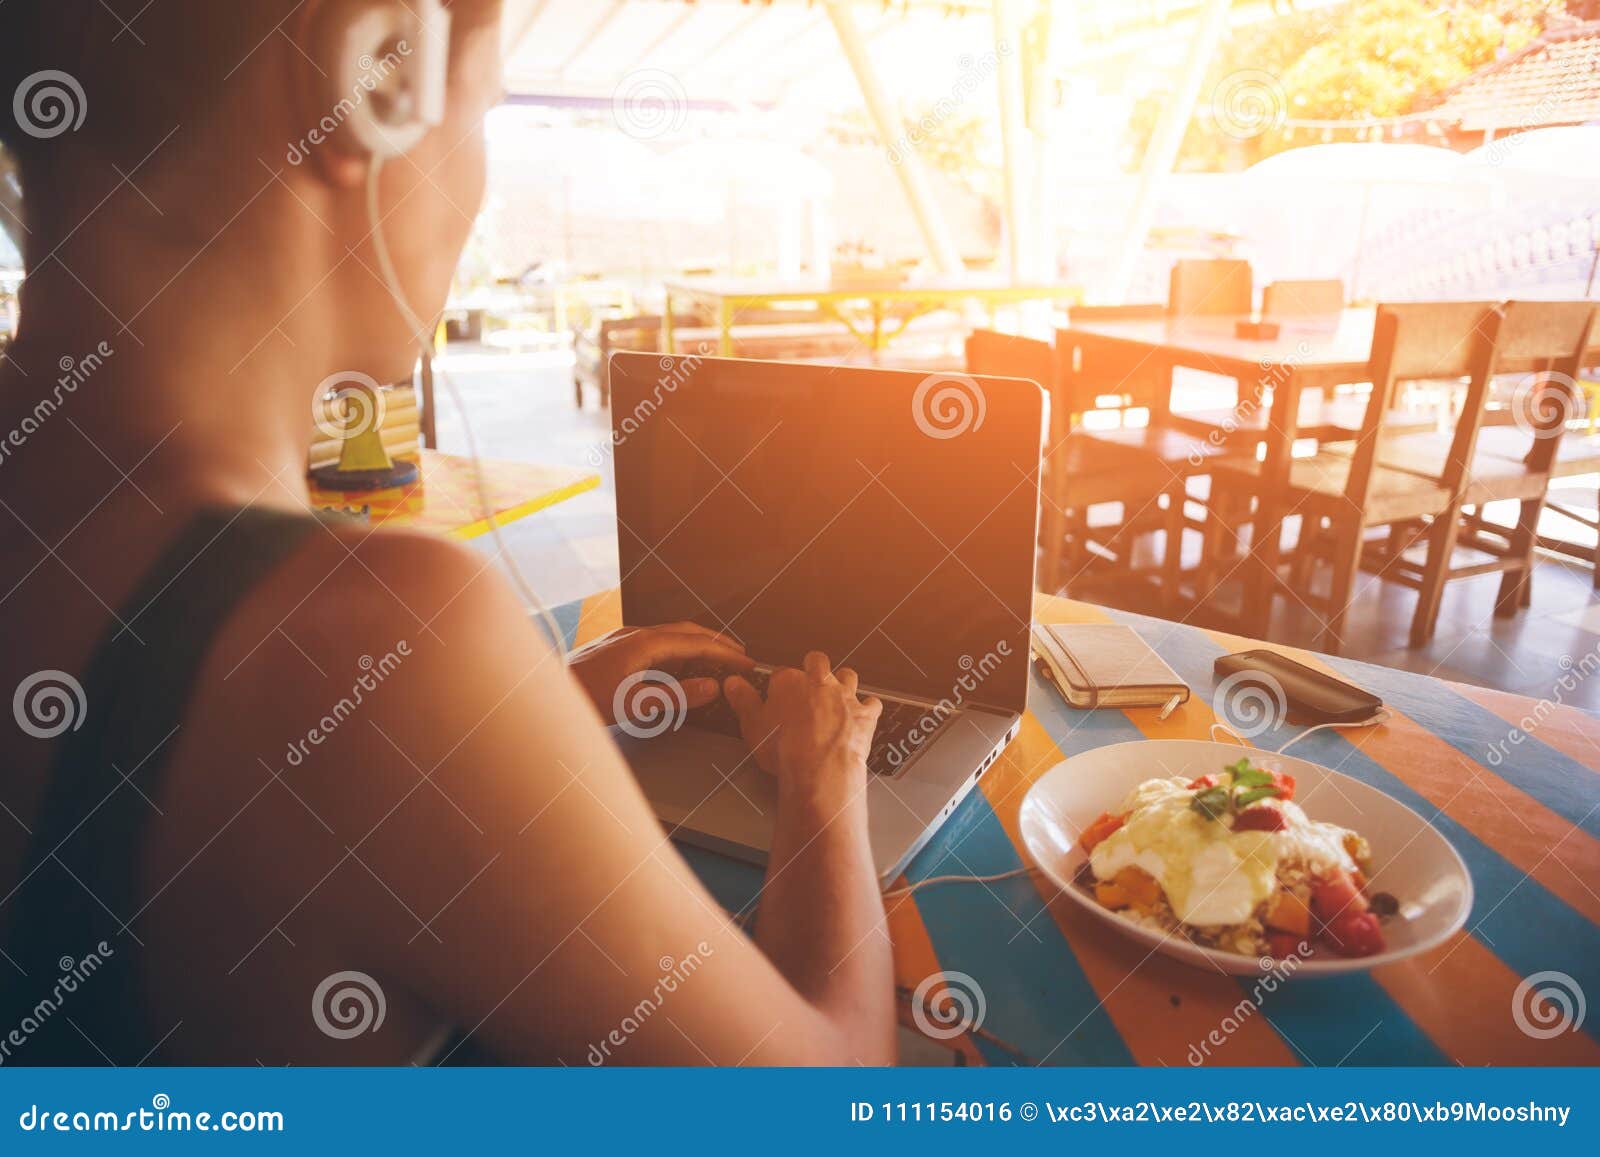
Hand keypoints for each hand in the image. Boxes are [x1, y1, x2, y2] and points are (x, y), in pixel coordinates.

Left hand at [569, 622, 752, 725]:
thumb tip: (714, 687)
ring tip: (714, 659)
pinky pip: (655, 643)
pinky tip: (675, 666)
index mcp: (645, 643)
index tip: (747, 662)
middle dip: (716, 641)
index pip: (697, 643)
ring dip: (696, 644)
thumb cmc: (584, 699)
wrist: (543, 693)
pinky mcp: (614, 649)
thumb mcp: (633, 703)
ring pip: (670, 635)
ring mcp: (623, 639)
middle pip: (687, 631)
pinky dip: (676, 650)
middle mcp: (635, 634)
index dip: (725, 652)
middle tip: (739, 655)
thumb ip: (676, 696)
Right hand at [724, 652, 881, 809]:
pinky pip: (872, 703)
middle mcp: (819, 682)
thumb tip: (732, 682)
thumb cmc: (784, 748)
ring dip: (843, 681)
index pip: (781, 673)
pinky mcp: (864, 715)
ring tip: (836, 692)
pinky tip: (863, 713)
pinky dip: (868, 707)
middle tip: (809, 680)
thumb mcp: (752, 724)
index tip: (776, 695)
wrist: (819, 768)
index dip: (779, 684)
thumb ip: (742, 700)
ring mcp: (845, 697)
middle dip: (813, 667)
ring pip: (848, 675)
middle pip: (817, 662)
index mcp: (789, 682)